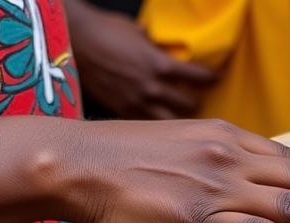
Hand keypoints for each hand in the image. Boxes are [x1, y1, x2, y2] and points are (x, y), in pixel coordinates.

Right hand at [66, 0, 216, 118]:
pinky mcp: (124, 111)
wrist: (74, 39)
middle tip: (196, 100)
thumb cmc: (106, 29)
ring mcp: (138, 102)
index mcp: (160, 64)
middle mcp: (152, 87)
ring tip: (181, 117)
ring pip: (173, 121)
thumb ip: (155, 45)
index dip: (210, 78)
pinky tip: (161, 123)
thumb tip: (164, 47)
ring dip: (180, 119)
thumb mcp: (137, 32)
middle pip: (190, 105)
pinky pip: (150, 125)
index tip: (215, 79)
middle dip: (195, 102)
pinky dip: (158, 124)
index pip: (198, 77)